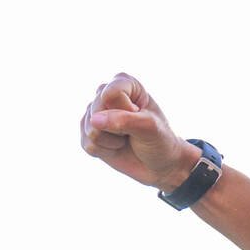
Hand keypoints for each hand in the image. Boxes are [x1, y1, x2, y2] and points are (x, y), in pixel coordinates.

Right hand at [79, 73, 199, 191]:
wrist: (161, 165)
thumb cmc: (159, 140)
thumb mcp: (150, 127)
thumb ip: (124, 120)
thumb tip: (93, 120)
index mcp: (125, 83)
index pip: (111, 94)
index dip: (125, 110)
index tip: (140, 115)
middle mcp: (106, 95)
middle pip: (96, 111)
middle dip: (117, 128)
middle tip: (133, 131)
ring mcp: (95, 114)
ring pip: (91, 129)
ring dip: (113, 141)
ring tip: (126, 138)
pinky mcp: (88, 133)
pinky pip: (88, 144)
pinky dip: (106, 152)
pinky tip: (117, 147)